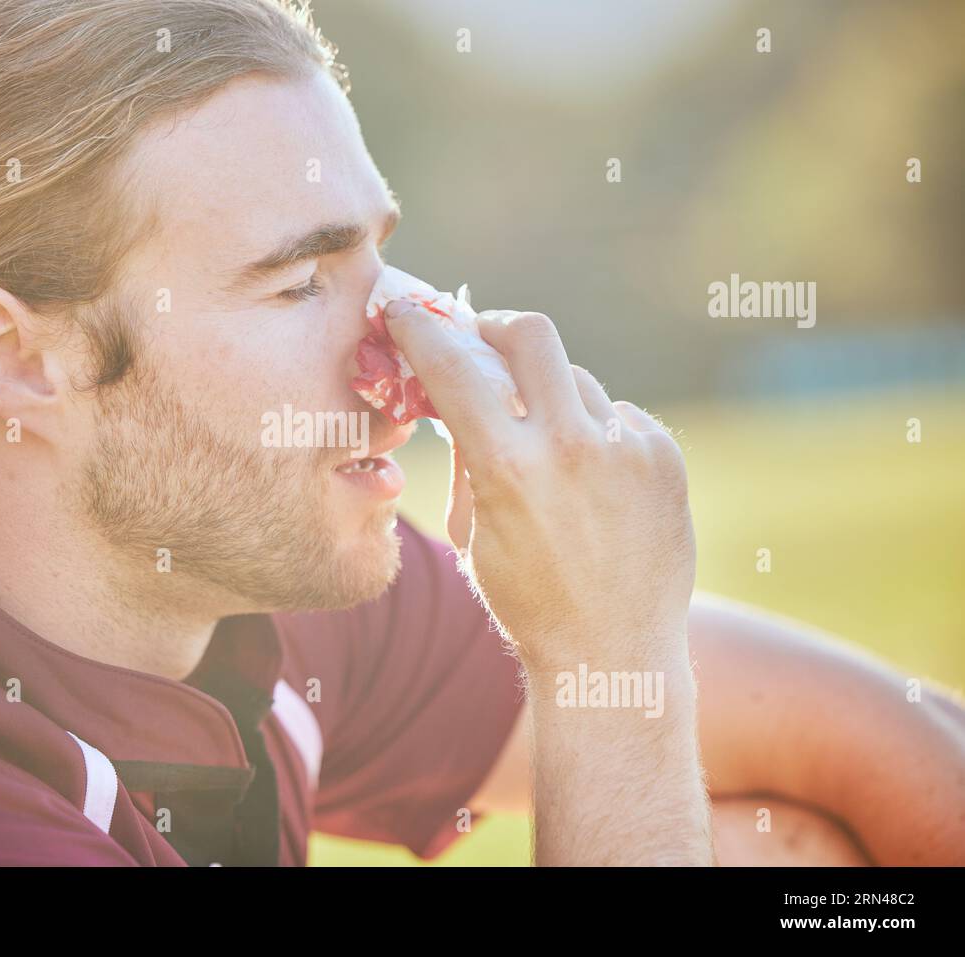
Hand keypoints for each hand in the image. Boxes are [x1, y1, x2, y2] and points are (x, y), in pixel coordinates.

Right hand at [384, 304, 695, 674]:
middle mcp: (572, 446)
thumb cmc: (525, 600)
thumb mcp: (470, 533)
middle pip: (530, 332)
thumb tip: (460, 394)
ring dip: (548, 397)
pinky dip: (595, 434)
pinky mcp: (664, 458)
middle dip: (495, 327)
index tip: (407, 311)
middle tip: (484, 342)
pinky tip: (591, 483)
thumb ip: (464, 458)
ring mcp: (626, 449)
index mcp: (508, 468)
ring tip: (545, 448)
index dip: (421, 327)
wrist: (613, 653)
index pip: (452, 365)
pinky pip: (618, 416)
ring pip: (576, 380)